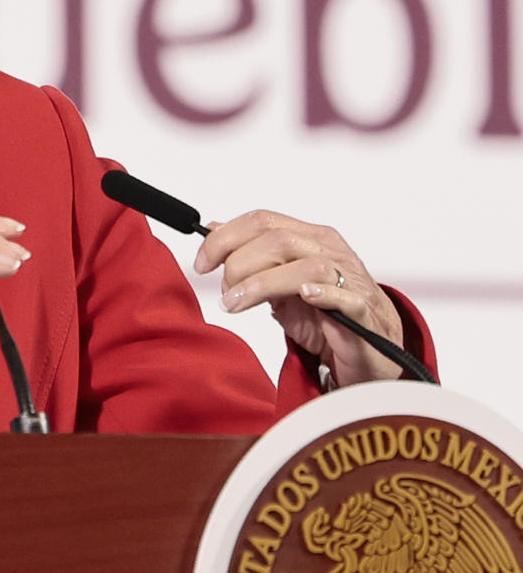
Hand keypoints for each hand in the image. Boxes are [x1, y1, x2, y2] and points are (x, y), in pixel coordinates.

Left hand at [193, 210, 403, 385]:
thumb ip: (251, 258)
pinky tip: (304, 297)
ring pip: (306, 266)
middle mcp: (330, 252)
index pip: (262, 220)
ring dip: (263, 284)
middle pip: (277, 240)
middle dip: (239, 265)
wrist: (371, 352)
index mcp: (310, 239)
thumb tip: (213, 230)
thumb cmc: (325, 317)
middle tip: (225, 294)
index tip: (201, 264)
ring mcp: (349, 281)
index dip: (224, 238)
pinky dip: (323, 293)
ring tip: (238, 304)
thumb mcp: (279, 286)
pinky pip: (346, 297)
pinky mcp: (363, 313)